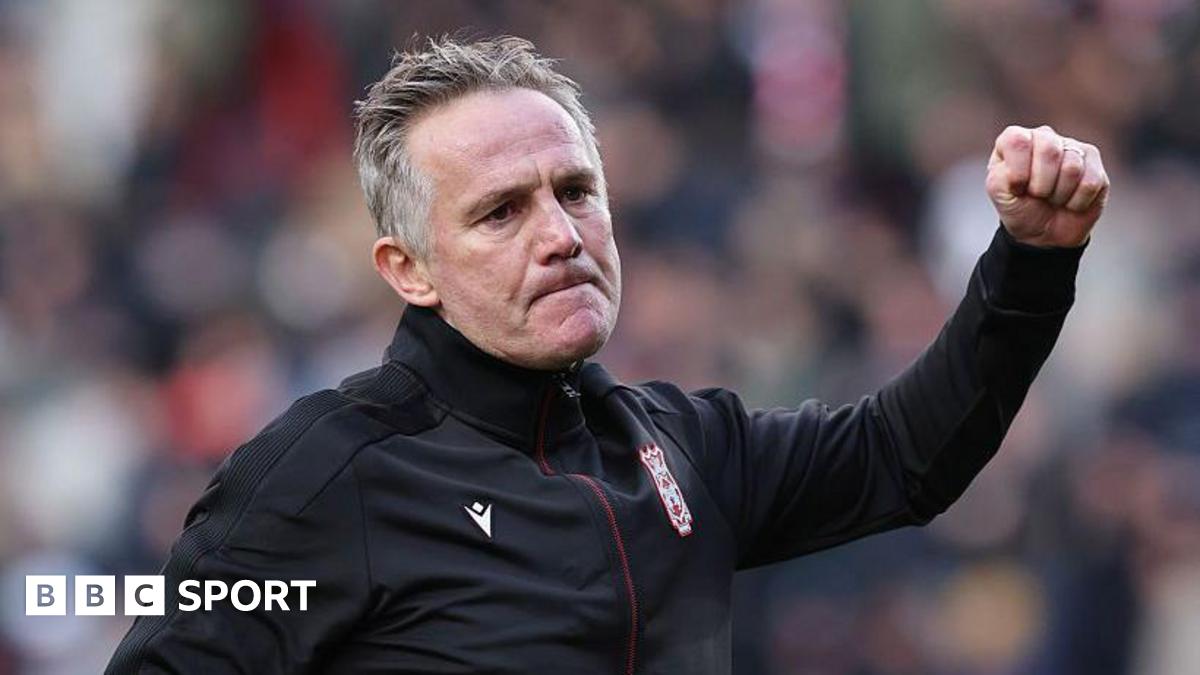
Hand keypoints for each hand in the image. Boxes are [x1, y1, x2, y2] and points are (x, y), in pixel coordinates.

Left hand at [986, 125, 1108, 247]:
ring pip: (1072, 168)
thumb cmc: (1020, 207)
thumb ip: (999, 178)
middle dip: (1041, 185)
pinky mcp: (1094, 162)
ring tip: (1053, 197)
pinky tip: (1070, 200)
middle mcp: (1045, 137)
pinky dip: (1077, 201)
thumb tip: (1019, 171)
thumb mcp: (999, 196)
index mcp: (1016, 140)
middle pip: (1049, 150)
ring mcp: (1072, 147)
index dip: (1018, 172)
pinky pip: (1091, 182)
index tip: (1017, 189)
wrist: (1044, 232)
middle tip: (1037, 195)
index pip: (1018, 141)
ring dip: (1059, 194)